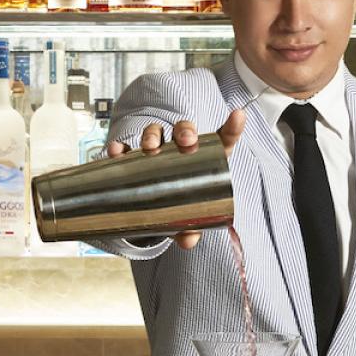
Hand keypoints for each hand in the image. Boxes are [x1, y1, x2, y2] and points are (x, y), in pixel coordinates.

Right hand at [105, 108, 245, 247]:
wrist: (155, 210)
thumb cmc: (181, 207)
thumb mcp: (188, 218)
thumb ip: (191, 228)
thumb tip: (189, 239)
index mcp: (204, 158)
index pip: (221, 139)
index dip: (232, 127)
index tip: (238, 116)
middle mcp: (180, 149)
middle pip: (184, 130)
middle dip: (185, 131)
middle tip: (186, 141)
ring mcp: (157, 151)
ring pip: (156, 133)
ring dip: (152, 135)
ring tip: (149, 147)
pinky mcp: (135, 159)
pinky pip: (127, 150)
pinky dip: (121, 149)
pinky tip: (117, 152)